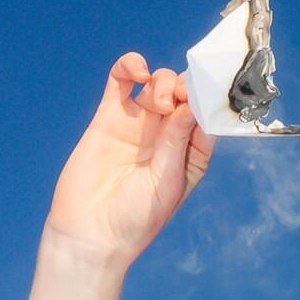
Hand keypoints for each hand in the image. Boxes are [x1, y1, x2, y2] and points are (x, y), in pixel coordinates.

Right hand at [44, 52, 215, 268]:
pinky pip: (120, 82)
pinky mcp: (108, 117)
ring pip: (156, 85)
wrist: (90, 233)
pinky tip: (137, 70)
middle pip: (183, 97)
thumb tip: (190, 107)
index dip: (209, 104)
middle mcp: (166, 139)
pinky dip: (130, 66)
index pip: (205, 120)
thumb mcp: (166, 182)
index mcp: (189, 157)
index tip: (209, 97)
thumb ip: (177, 143)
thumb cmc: (136, 219)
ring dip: (163, 82)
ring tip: (159, 103)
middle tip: (180, 100)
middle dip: (186, 89)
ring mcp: (137, 126)